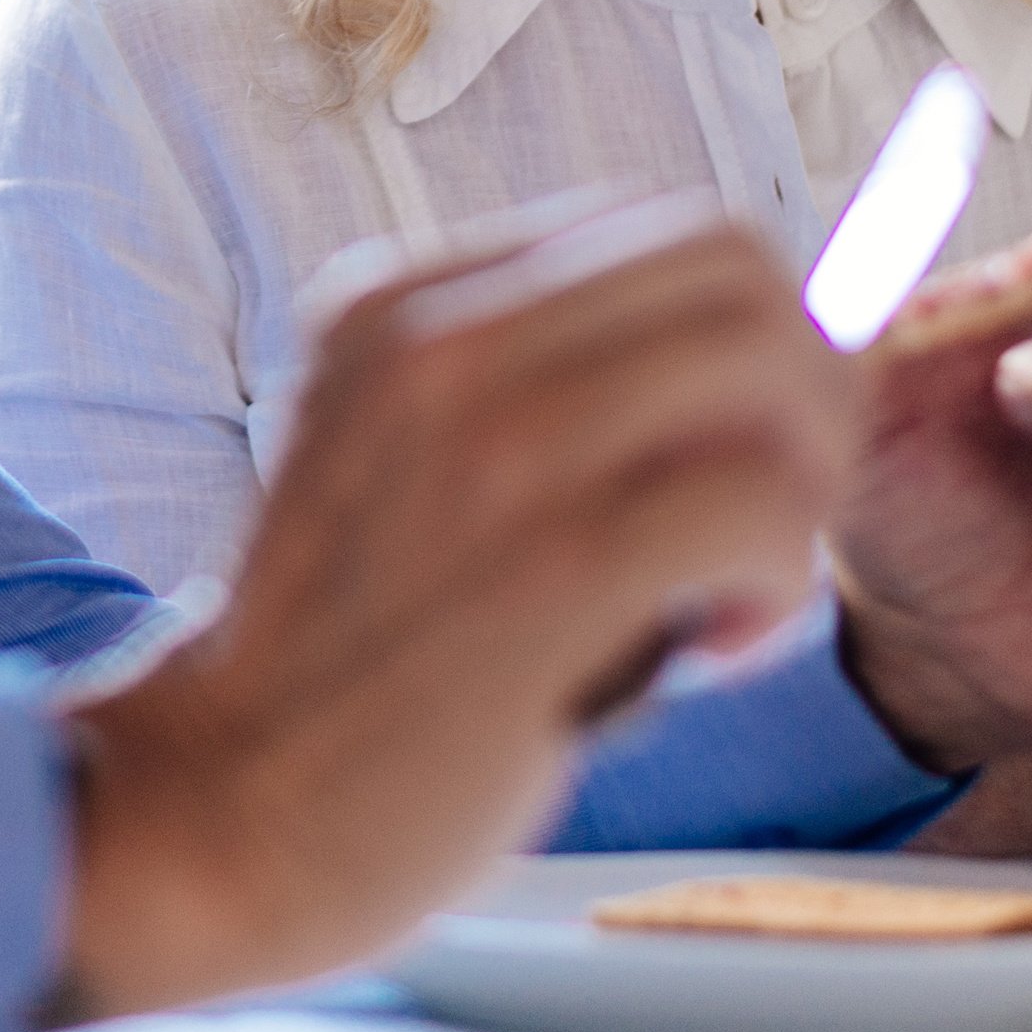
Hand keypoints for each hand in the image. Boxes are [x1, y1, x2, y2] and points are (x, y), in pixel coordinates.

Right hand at [47, 197, 843, 1024]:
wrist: (223, 805)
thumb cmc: (345, 658)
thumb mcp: (393, 456)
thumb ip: (527, 390)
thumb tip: (758, 358)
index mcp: (399, 301)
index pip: (664, 226)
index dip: (750, 329)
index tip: (744, 443)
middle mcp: (443, 342)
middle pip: (738, 267)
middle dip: (808, 384)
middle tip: (777, 509)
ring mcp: (496, 446)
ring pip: (770, 364)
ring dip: (806, 479)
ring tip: (741, 583)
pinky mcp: (555, 566)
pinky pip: (761, 503)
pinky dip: (780, 577)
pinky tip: (718, 646)